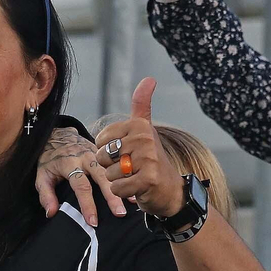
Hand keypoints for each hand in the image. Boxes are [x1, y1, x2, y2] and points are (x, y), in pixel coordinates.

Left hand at [36, 127, 124, 226]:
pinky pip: (115, 164)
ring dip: (122, 185)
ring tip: (132, 202)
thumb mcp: (42, 175)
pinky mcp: (103, 153)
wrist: (57, 134)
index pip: (81, 186)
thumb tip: (51, 213)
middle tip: (119, 213)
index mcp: (70, 163)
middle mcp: (85, 157)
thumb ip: (45, 195)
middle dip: (111, 196)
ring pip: (111, 170)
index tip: (93, 221)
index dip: (87, 204)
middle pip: (101, 177)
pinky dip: (124, 176)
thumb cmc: (49, 158)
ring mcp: (96, 153)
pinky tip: (133, 189)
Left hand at [94, 78, 184, 218]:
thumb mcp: (145, 129)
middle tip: (130, 167)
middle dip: (111, 167)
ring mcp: (148, 159)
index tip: (126, 152)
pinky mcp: (148, 179)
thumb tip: (150, 78)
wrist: (170, 190)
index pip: (99, 140)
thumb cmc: (150, 160)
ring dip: (118, 180)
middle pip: (102, 156)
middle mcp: (144, 138)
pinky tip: (137, 188)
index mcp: (139, 125)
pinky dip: (123, 192)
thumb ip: (142, 104)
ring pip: (109, 174)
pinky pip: (117, 188)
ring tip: (135, 177)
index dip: (107, 151)